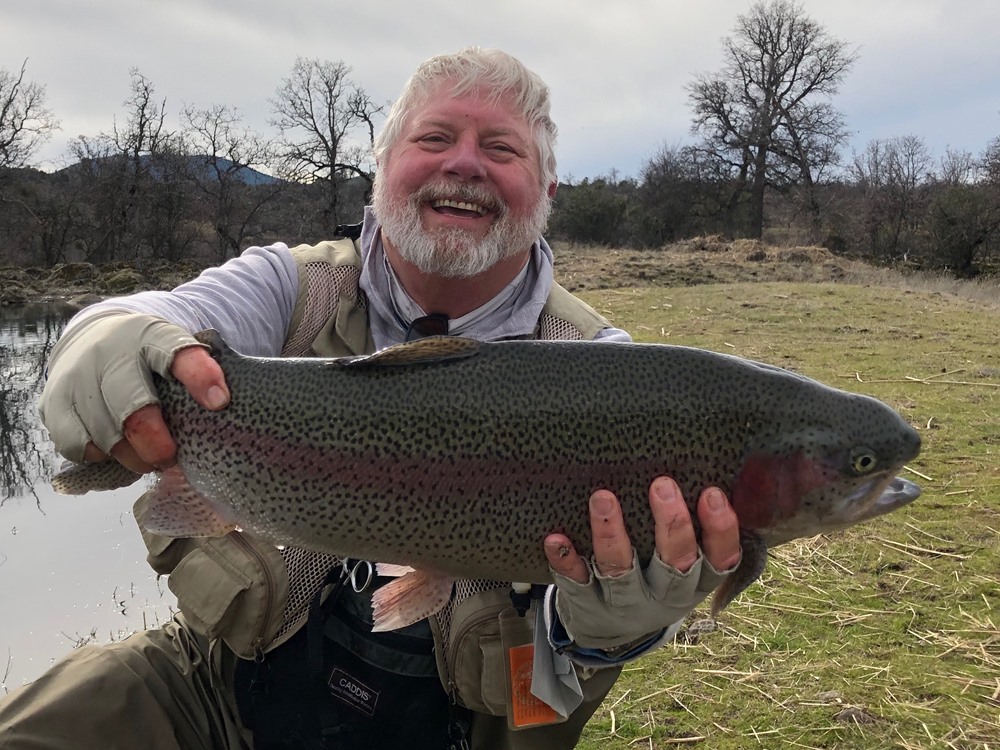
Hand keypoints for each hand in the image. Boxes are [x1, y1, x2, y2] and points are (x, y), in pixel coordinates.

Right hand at [39, 312, 228, 469]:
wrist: (94, 337)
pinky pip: (75, 444)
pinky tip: (114, 450)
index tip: (220, 402)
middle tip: (170, 457)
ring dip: (131, 455)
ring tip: (148, 459)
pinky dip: (98, 455)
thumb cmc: (147, 356)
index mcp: (151, 337)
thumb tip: (221, 407)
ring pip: (105, 434)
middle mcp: (109, 355)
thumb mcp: (176, 350)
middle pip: (133, 406)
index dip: (200, 377)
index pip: (178, 353)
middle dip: (155, 442)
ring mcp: (77, 378)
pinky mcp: (54, 402)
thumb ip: (199, 373)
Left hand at [542, 476, 740, 649]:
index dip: (720, 530)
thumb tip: (699, 463)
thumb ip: (692, 526)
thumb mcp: (681, 561)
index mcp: (697, 581)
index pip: (721, 559)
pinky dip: (566, 561)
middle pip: (675, 563)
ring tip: (602, 497)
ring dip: (611, 535)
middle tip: (662, 485)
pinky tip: (556, 539)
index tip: (712, 494)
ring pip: (621, 572)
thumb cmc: (653, 575)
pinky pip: (576, 583)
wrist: (610, 629)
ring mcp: (626, 604)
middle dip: (672, 525)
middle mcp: (666, 596)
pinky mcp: (588, 604)